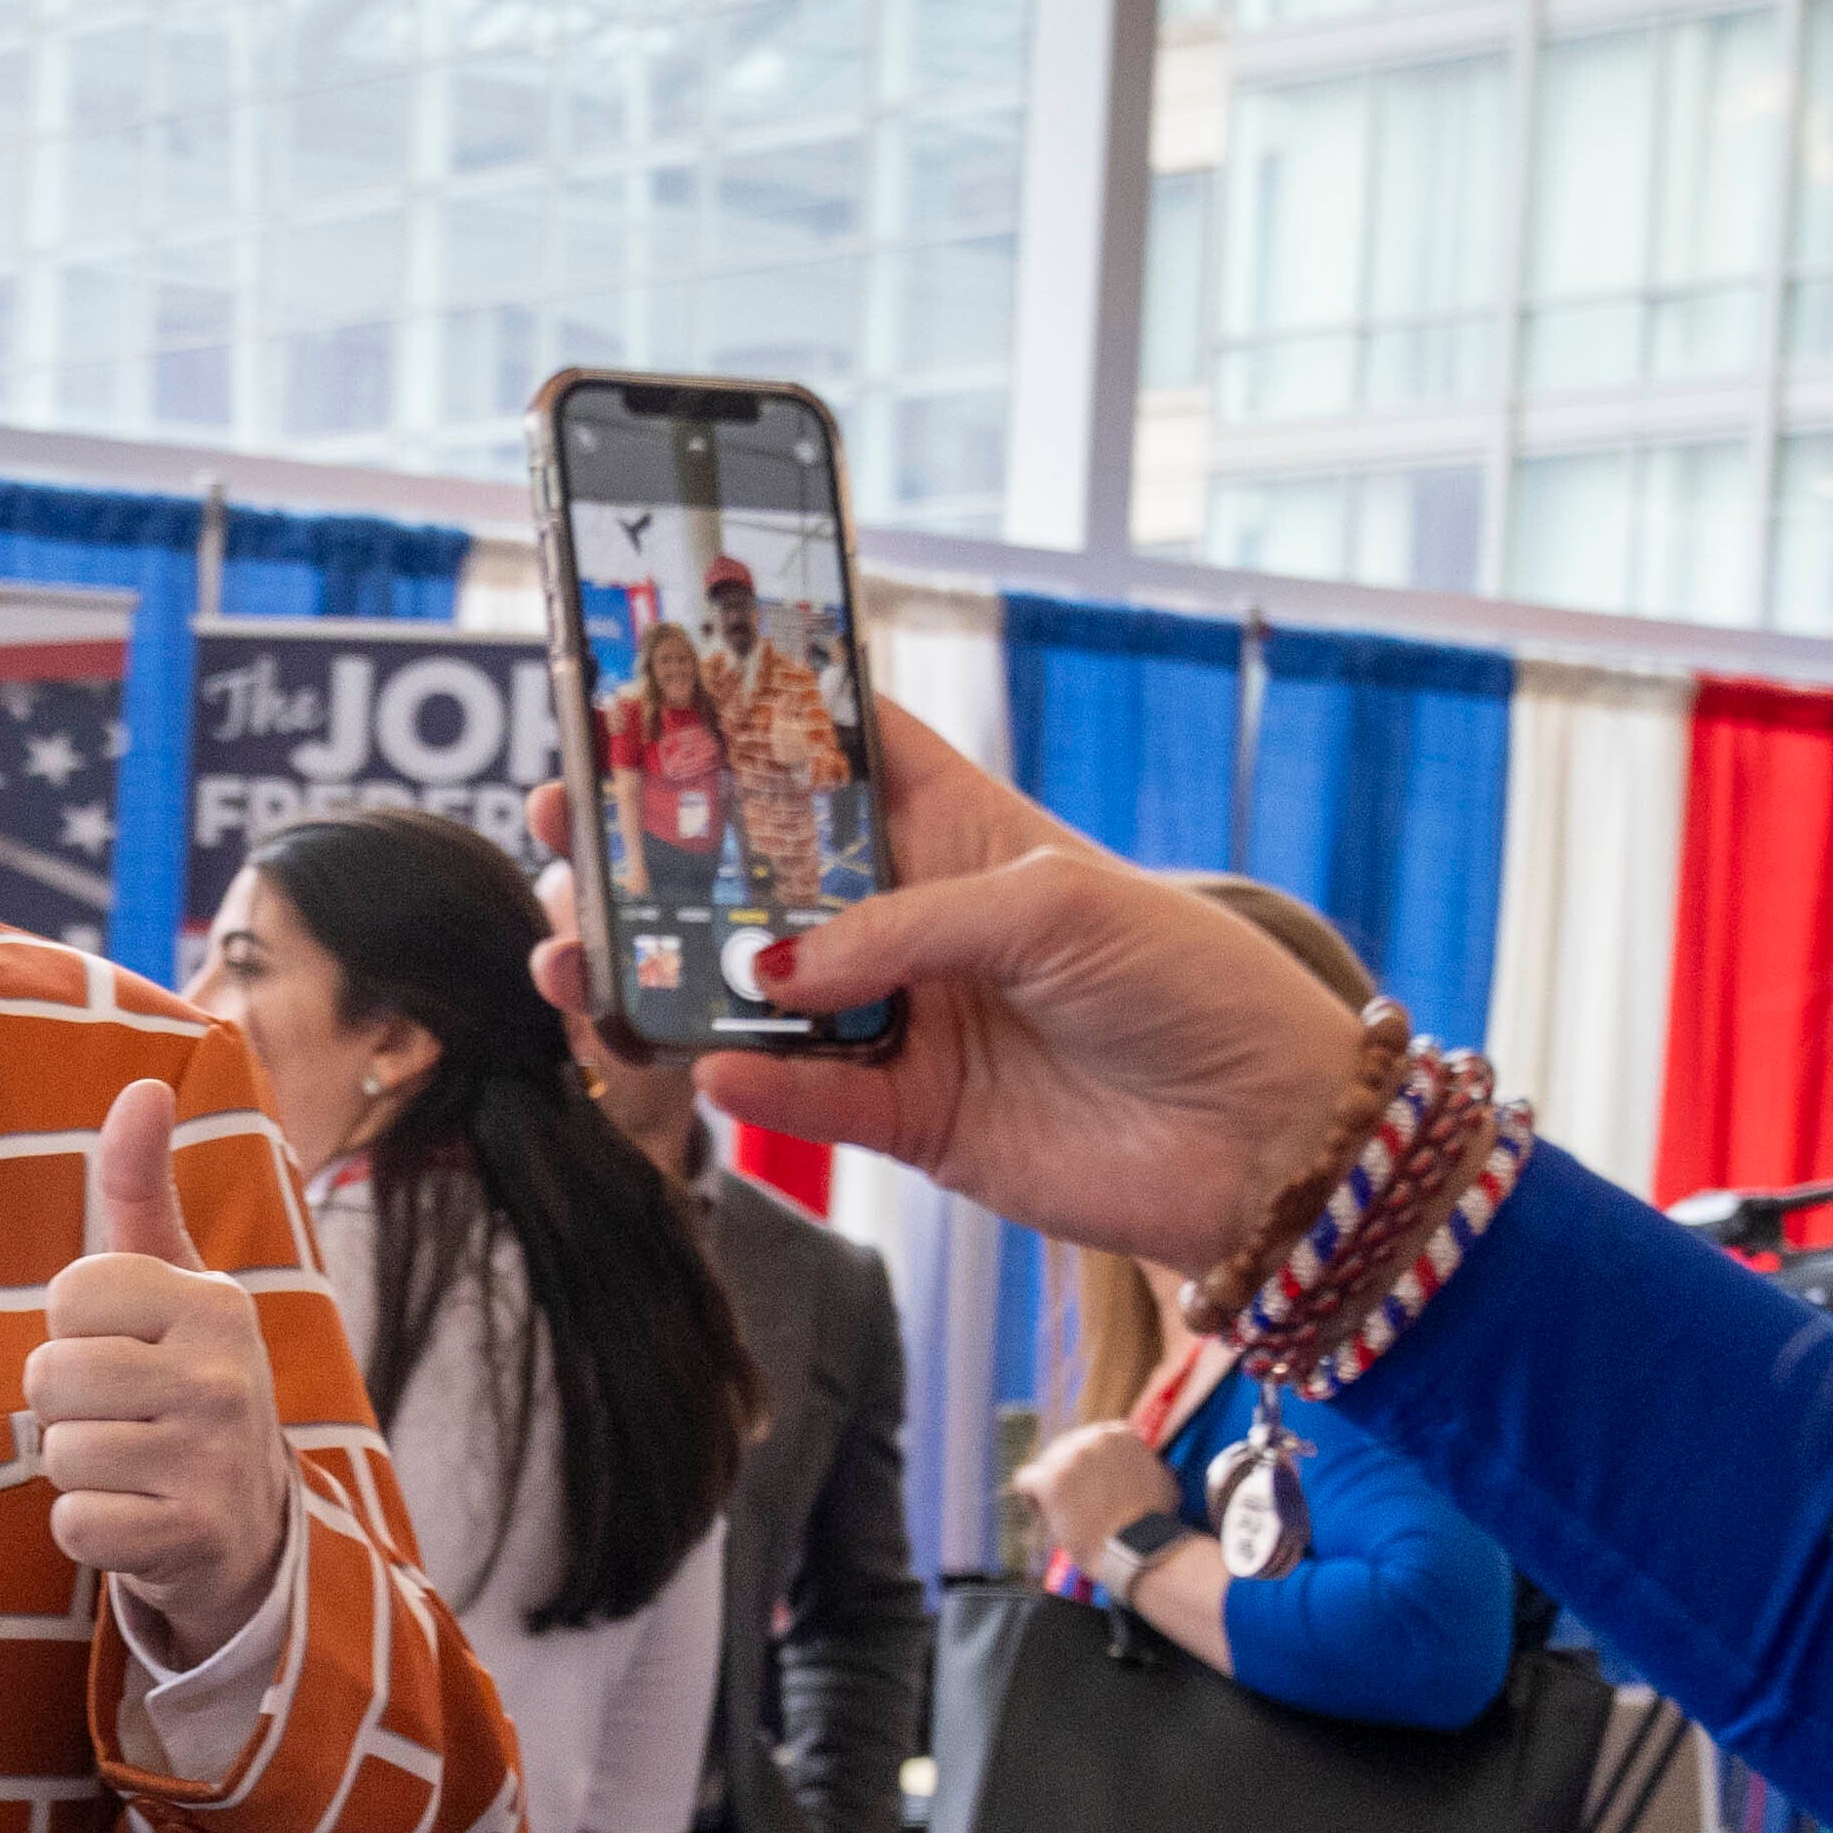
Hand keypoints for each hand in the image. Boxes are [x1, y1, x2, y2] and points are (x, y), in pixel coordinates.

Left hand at [30, 1083, 292, 1658]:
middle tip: (122, 1418)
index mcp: (215, 1302)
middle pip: (52, 1376)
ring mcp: (213, 1462)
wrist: (250, 1528)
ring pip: (59, 1453)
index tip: (124, 1350)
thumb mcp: (172, 1284)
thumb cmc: (185, 1384)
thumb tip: (142, 1086)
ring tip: (132, 1466)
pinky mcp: (192, 1538)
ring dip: (78, 1469)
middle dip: (67, 1404)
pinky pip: (74, 1525)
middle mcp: (225, 1377)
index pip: (69, 1295)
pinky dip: (89, 1529)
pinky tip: (136, 1517)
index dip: (75, 1329)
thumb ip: (139, 1189)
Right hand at [524, 729, 1371, 1270]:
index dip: (741, 716)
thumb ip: (904, 925)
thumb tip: (769, 969)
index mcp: (959, 827)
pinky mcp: (912, 1119)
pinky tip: (696, 1064)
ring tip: (576, 955)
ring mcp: (906, 1018)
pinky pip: (803, 1097)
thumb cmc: (1192, 984)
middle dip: (656, 853)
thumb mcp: (1052, 907)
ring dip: (661, 974)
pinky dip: (747, 1084)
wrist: (1270, 1140)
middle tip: (562, 829)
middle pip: (756, 873)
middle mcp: (916, 918)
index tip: (642, 692)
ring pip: (750, 991)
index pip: (830, 748)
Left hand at [1010, 1417, 1177, 1579]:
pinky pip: (1025, 1482)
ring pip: (1043, 1467)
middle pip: (1062, 1453)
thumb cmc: (1153, 1525)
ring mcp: (1071, 1456)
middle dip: (1068, 1481)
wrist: (1137, 1549)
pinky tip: (1051, 1520)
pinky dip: (1033, 1502)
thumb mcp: (1163, 1483)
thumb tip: (1149, 1465)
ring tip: (1068, 1518)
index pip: (1087, 1444)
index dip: (1087, 1470)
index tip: (1095, 1493)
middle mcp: (1094, 1437)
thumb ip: (1147, 1466)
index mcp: (1120, 1434)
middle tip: (1080, 1510)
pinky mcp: (1050, 1478)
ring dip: (1051, 1492)